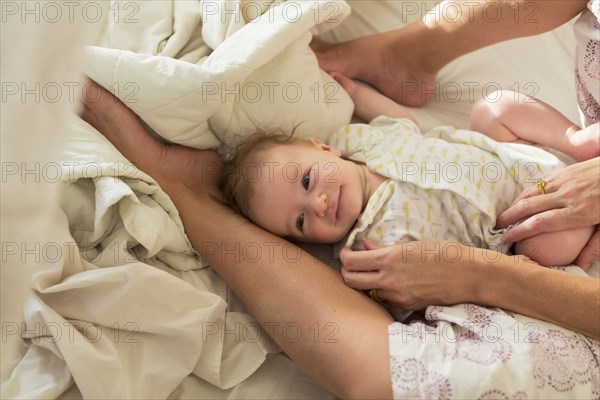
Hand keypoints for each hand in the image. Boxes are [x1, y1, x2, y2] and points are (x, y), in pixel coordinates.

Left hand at [339, 239, 480, 309]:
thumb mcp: (412, 245)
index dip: (344, 257)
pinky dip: (382, 291)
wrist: (469, 276)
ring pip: (366, 292)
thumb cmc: (444, 253)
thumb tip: (365, 245)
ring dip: (364, 282)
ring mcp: (397, 296)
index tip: (347, 252)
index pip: (351, 263)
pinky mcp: (406, 306)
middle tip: (352, 264)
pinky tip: (392, 282)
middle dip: (346, 272)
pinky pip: (384, 299)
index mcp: (390, 259)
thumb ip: (385, 247)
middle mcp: (389, 280)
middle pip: (350, 281)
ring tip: (373, 272)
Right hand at [497, 158, 599, 267]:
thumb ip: (595, 247)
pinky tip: (524, 199)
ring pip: (531, 192)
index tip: (506, 239)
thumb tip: (579, 266)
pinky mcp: (565, 171)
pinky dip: (528, 193)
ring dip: (515, 204)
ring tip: (506, 214)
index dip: (519, 232)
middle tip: (497, 227)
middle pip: (528, 206)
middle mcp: (566, 196)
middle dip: (509, 217)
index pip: (539, 223)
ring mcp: (564, 181)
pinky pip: (540, 183)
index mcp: (577, 212)